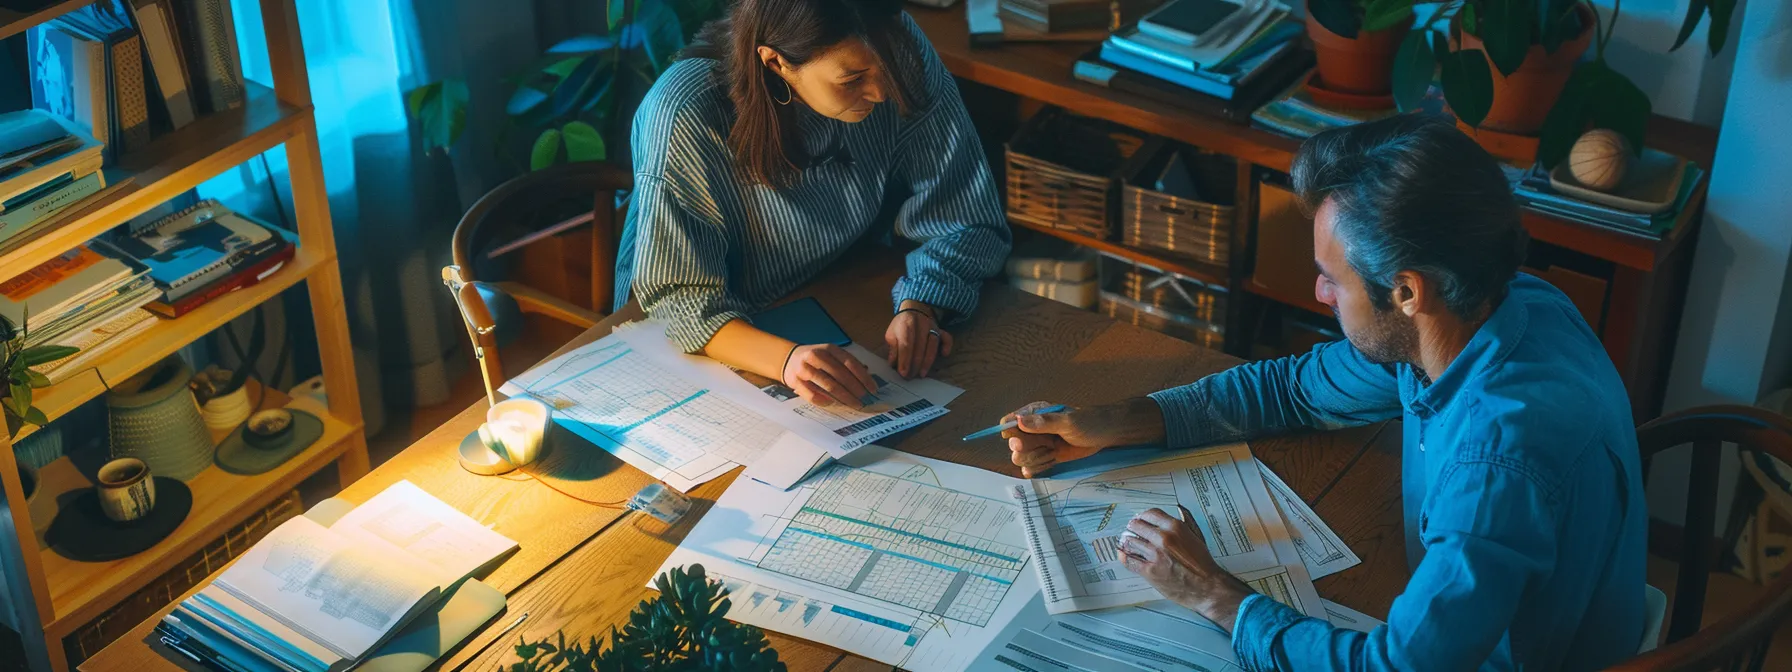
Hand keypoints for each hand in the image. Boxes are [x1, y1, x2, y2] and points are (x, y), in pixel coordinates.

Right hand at [782, 343, 878, 407]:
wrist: (789, 359)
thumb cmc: (816, 359)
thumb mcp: (832, 355)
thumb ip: (847, 363)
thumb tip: (868, 375)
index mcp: (829, 348)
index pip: (850, 363)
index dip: (863, 377)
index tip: (873, 389)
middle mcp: (817, 356)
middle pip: (840, 375)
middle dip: (855, 389)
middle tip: (865, 400)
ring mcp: (805, 368)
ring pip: (828, 385)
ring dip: (844, 397)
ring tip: (854, 404)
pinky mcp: (796, 381)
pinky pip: (812, 395)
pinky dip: (823, 400)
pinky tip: (832, 403)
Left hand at [885, 301, 951, 377]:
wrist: (915, 309)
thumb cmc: (901, 325)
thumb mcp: (891, 333)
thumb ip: (892, 347)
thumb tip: (893, 363)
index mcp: (906, 324)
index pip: (906, 344)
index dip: (905, 359)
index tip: (903, 372)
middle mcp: (921, 324)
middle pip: (920, 346)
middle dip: (915, 364)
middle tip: (911, 377)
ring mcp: (932, 327)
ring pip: (932, 344)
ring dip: (927, 361)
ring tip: (922, 374)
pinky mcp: (941, 330)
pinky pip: (947, 338)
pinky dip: (947, 346)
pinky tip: (944, 355)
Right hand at [1001, 399, 1167, 477]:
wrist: (1105, 435)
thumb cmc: (1088, 422)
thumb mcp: (1067, 421)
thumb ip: (1043, 422)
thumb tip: (1018, 420)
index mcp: (1033, 414)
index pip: (1008, 422)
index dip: (1012, 434)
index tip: (1022, 440)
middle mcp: (1032, 429)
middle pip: (1014, 444)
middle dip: (1030, 449)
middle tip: (1049, 444)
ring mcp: (1038, 444)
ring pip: (1021, 458)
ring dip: (1038, 459)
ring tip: (1055, 452)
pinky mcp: (1046, 457)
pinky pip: (1032, 467)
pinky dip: (1039, 468)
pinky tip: (1051, 461)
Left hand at [1120, 505, 1253, 630]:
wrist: (1208, 587)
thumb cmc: (1203, 564)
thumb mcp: (1197, 537)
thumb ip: (1186, 522)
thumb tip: (1179, 509)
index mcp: (1176, 527)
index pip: (1150, 514)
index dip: (1143, 517)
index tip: (1140, 521)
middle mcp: (1164, 538)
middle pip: (1136, 525)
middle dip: (1133, 529)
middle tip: (1132, 533)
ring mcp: (1155, 554)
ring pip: (1130, 542)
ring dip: (1128, 544)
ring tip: (1129, 546)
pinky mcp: (1150, 571)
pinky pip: (1129, 560)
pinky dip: (1125, 557)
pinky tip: (1125, 556)